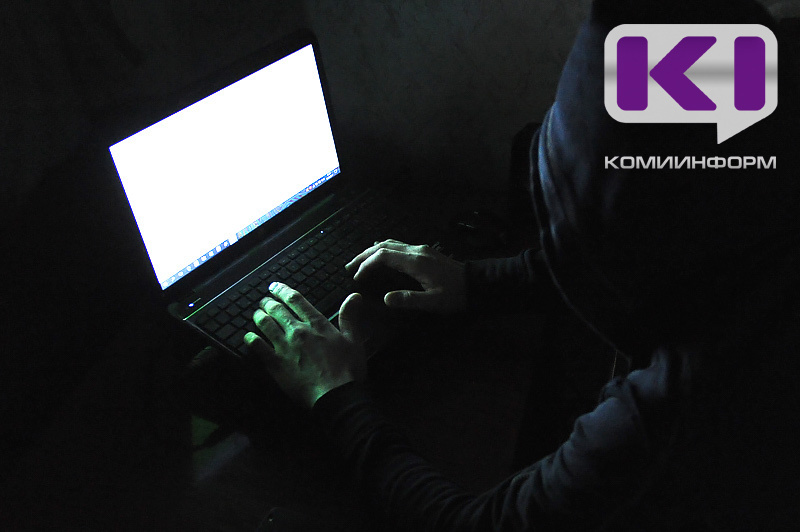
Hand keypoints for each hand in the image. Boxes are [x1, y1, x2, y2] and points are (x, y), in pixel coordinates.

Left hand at [244, 282, 365, 409]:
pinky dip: (251, 339)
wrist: (335, 395)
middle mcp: (298, 331)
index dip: (283, 291)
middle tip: (264, 300)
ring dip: (259, 316)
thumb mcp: (353, 340)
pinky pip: (257, 347)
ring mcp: (284, 347)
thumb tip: (354, 295)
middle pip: (277, 310)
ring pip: (265, 324)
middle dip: (268, 302)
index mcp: (316, 324)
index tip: (274, 287)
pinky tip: (248, 336)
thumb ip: (349, 316)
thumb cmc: (348, 369)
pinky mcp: (275, 364)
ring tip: (256, 313)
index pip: (296, 300)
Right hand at [345, 239, 466, 312]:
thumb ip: (409, 300)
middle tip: (349, 267)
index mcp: (415, 262)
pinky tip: (380, 258)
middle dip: (364, 255)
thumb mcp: (433, 303)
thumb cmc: (456, 295)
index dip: (367, 265)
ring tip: (359, 262)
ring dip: (372, 251)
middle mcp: (416, 250)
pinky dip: (383, 251)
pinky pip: (398, 246)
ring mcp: (421, 249)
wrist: (477, 284)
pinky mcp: (424, 251)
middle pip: (383, 246)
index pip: (383, 256)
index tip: (357, 278)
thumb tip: (385, 298)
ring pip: (390, 243)